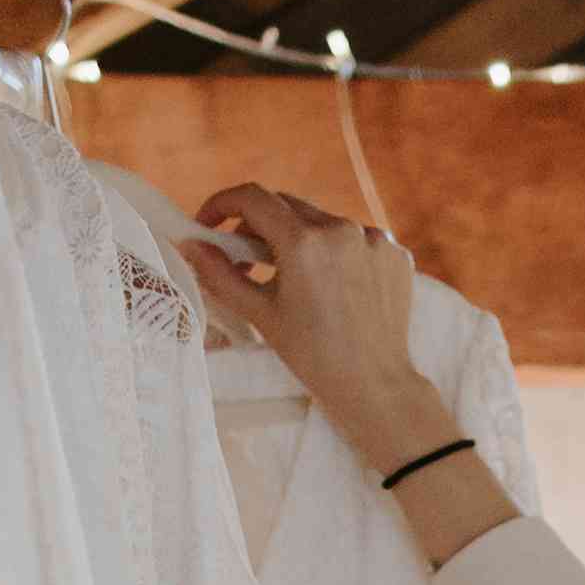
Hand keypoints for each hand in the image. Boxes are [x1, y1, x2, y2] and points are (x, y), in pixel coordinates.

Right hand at [183, 183, 441, 472]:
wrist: (375, 387)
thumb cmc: (314, 357)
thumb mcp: (262, 315)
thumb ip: (221, 275)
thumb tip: (190, 244)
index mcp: (305, 242)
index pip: (253, 198)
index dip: (223, 204)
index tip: (211, 224)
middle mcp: (341, 229)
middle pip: (287, 206)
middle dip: (259, 226)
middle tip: (246, 256)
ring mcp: (372, 238)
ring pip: (321, 221)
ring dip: (301, 239)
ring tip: (295, 279)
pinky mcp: (394, 251)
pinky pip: (354, 238)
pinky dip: (336, 253)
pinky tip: (334, 287)